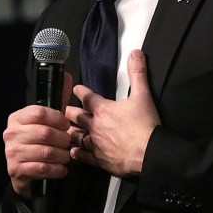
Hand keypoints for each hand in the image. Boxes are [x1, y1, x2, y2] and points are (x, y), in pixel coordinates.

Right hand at [3, 71, 73, 198]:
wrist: (23, 172)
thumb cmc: (37, 142)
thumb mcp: (47, 121)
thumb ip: (58, 101)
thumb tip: (67, 77)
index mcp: (17, 118)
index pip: (39, 112)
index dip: (58, 119)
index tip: (66, 125)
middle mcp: (11, 133)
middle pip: (45, 133)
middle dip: (63, 139)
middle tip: (68, 143)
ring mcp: (11, 152)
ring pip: (46, 152)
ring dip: (62, 155)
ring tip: (66, 156)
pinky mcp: (16, 170)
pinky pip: (42, 168)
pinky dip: (57, 169)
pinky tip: (61, 169)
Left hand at [68, 49, 159, 176]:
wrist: (148, 153)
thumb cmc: (145, 125)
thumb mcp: (143, 95)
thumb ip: (138, 73)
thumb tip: (136, 53)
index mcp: (103, 109)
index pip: (87, 97)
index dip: (80, 91)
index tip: (75, 89)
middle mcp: (95, 126)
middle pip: (76, 117)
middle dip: (69, 111)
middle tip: (64, 110)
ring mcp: (95, 144)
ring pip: (76, 136)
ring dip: (71, 132)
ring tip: (65, 130)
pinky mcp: (99, 159)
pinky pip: (83, 155)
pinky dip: (77, 152)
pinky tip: (74, 151)